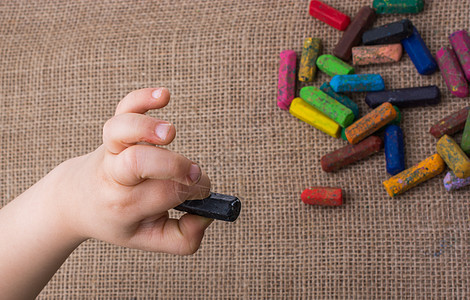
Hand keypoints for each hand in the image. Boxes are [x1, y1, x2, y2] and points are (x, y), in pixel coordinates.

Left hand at [46, 88, 212, 254]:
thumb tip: (206, 214)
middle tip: (193, 174)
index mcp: (124, 205)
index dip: (194, 191)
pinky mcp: (115, 130)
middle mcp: (114, 175)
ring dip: (147, 128)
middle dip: (175, 166)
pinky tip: (164, 96)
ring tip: (170, 133)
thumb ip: (184, 238)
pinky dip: (143, 97)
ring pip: (120, 130)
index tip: (201, 192)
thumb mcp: (147, 239)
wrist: (78, 199)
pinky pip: (124, 106)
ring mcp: (112, 149)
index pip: (166, 193)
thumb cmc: (118, 219)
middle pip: (138, 163)